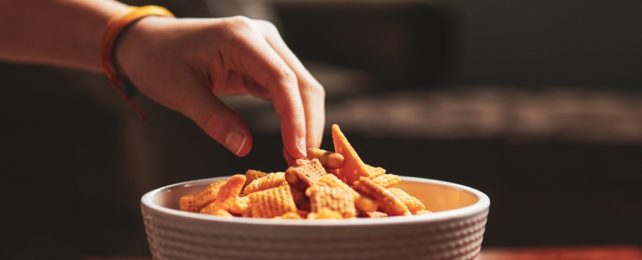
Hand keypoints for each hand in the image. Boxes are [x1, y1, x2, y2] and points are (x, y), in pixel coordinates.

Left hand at [115, 16, 324, 158]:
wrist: (146, 42)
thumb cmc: (157, 60)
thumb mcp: (179, 91)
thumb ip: (213, 119)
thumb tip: (244, 148)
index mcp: (240, 37)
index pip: (282, 79)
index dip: (294, 118)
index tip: (296, 152)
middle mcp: (262, 37)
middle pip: (302, 83)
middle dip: (307, 124)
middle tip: (304, 164)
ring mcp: (266, 48)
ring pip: (301, 88)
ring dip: (304, 123)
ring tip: (298, 159)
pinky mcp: (264, 62)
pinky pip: (288, 91)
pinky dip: (292, 117)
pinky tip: (289, 142)